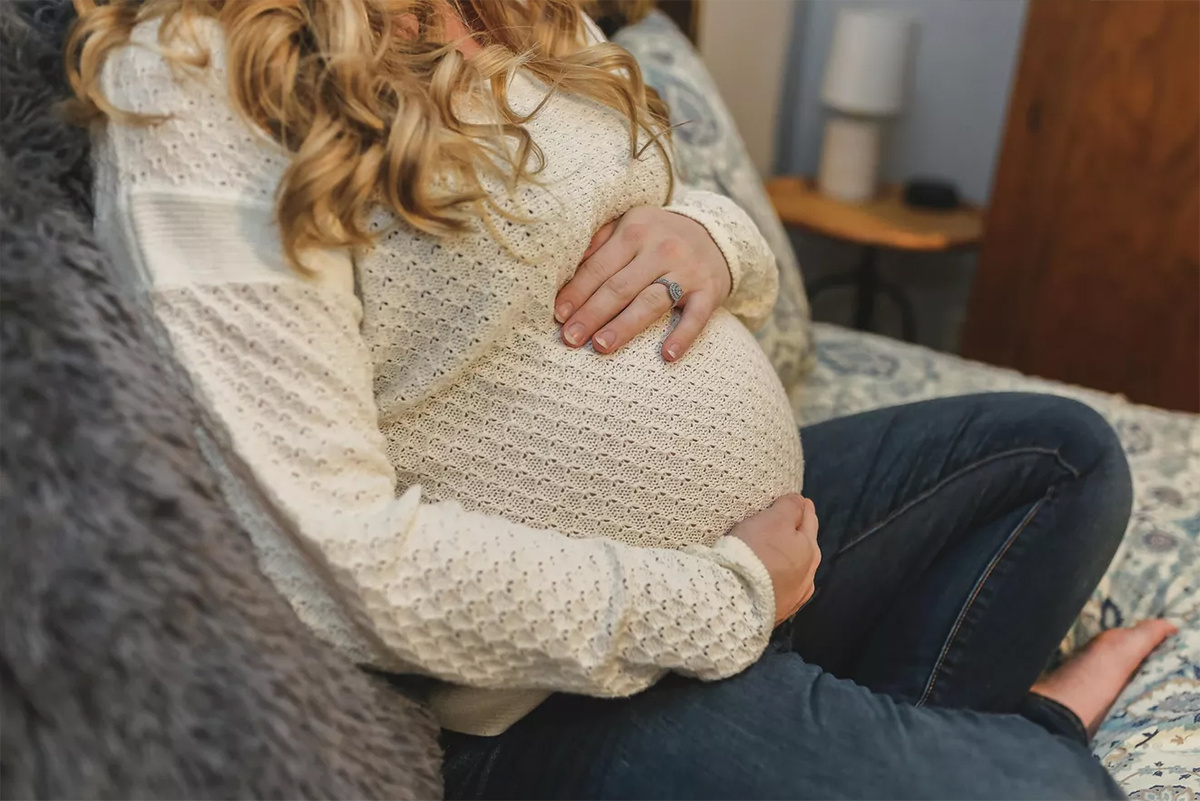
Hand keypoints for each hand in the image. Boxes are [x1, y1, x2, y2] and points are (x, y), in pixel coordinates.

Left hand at [554, 206, 731, 360]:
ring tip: (602, 346)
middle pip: (620, 287)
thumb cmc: (658, 237)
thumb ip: (599, 243)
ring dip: (625, 326)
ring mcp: (687, 270)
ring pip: (651, 302)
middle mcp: (661, 248)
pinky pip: (696, 317)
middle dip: (592, 314)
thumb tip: (564, 272)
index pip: (598, 266)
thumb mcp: (629, 226)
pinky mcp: (709, 290)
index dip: (577, 292)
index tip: (559, 316)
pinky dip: (683, 336)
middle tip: (571, 339)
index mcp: (634, 230)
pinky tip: (667, 355)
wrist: (715, 234)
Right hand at [730, 494, 820, 624]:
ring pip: (795, 570)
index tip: (799, 501)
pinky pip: (781, 589)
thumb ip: (790, 506)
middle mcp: (808, 575)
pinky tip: (772, 579)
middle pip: (804, 547)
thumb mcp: (774, 519)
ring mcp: (794, 597)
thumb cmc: (756, 551)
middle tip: (787, 523)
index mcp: (810, 549)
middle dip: (798, 534)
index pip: (808, 520)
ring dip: (788, 560)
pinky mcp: (778, 612)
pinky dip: (777, 579)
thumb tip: (801, 501)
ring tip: (777, 553)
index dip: (802, 508)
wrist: (735, 598)